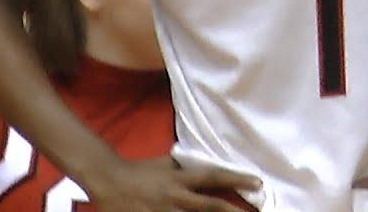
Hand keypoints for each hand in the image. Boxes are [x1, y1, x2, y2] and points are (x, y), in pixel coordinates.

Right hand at [87, 156, 260, 211]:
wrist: (109, 181)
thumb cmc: (140, 171)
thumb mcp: (166, 163)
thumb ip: (185, 165)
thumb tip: (206, 161)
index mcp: (179, 178)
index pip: (213, 177)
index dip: (237, 179)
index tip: (258, 183)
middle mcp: (175, 197)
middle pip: (210, 207)